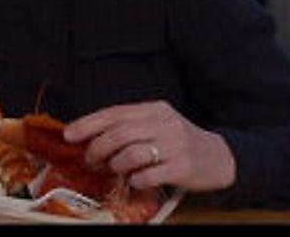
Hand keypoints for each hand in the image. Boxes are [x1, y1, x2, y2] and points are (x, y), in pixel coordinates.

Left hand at [61, 100, 236, 192]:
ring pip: (131, 154)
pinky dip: (135, 179)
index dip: (88, 123)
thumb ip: (129, 126)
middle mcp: (165, 124)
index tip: (69, 134)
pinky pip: (149, 175)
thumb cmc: (179, 142)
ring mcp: (176, 146)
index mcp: (155, 109)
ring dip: (115, 164)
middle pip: (119, 133)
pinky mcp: (183, 167)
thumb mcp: (157, 125)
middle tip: (89, 160)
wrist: (220, 157)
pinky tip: (135, 180)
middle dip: (97, 148)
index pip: (115, 113)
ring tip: (113, 169)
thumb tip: (89, 135)